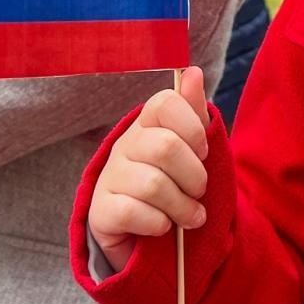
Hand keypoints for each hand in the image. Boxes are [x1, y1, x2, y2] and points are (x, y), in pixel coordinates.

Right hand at [88, 66, 211, 273]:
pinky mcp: (100, 211)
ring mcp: (109, 177)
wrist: (143, 232)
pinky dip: (158, 223)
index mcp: (146, 123)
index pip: (165, 102)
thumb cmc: (172, 183)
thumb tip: (193, 72)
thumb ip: (192, 112)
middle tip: (199, 191)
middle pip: (166, 147)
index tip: (203, 151)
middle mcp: (124, 145)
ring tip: (191, 217)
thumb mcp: (189, 148)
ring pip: (153, 184)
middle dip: (194, 176)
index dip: (192, 128)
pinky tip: (162, 226)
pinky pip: (132, 212)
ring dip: (182, 207)